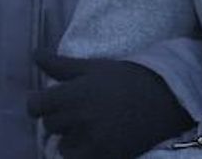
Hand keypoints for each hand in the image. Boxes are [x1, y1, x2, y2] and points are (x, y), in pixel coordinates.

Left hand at [27, 51, 194, 158]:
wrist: (166, 100)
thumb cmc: (127, 79)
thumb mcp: (94, 68)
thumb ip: (60, 65)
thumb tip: (34, 53)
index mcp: (73, 94)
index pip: (36, 106)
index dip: (40, 103)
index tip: (51, 101)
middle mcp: (78, 118)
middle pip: (50, 125)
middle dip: (61, 117)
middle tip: (82, 109)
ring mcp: (90, 141)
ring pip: (63, 145)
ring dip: (72, 137)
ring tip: (93, 125)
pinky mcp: (102, 157)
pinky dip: (84, 152)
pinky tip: (99, 139)